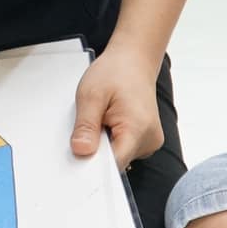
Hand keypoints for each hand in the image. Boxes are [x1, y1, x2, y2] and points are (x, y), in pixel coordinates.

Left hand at [72, 47, 163, 169]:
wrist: (133, 61)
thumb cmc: (116, 72)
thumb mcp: (91, 94)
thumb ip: (86, 126)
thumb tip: (81, 152)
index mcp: (138, 129)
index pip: (113, 165)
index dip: (92, 166)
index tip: (78, 158)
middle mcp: (149, 140)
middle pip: (114, 163)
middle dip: (96, 151)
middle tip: (88, 126)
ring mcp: (149, 142)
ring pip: (117, 158)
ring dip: (103, 145)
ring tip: (102, 119)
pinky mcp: (144, 141)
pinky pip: (122, 150)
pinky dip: (110, 141)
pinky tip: (108, 123)